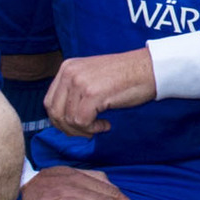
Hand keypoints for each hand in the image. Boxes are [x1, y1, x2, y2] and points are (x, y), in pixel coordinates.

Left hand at [44, 47, 158, 133]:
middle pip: (55, 112)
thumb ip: (75, 90)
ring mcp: (80, 82)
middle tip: (86, 131)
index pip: (50, 101)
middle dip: (69, 128)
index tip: (78, 126)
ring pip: (67, 119)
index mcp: (67, 67)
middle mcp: (70, 73)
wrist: (150, 68)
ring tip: (99, 125)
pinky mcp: (92, 94)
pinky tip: (105, 124)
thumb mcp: (92, 76)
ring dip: (83, 130)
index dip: (61, 120)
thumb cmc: (126, 75)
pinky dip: (92, 129)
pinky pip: (81, 122)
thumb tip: (62, 117)